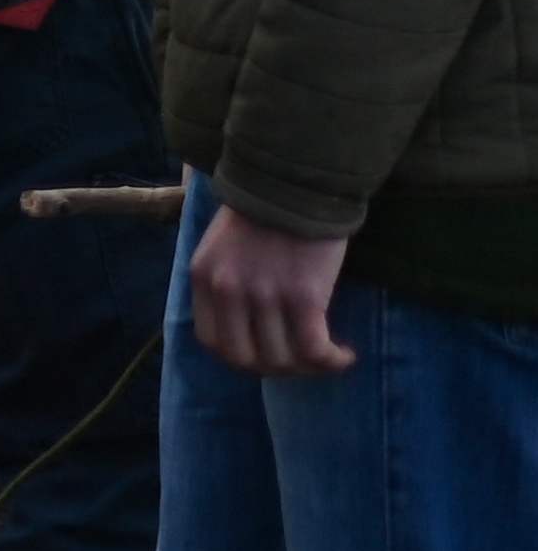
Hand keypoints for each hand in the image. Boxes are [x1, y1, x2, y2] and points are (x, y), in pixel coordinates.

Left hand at [190, 197, 355, 375]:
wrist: (298, 181)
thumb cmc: (267, 212)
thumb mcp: (224, 246)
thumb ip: (226, 282)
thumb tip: (246, 326)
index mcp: (204, 278)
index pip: (212, 342)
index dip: (241, 359)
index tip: (267, 357)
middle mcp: (228, 290)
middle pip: (245, 358)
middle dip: (275, 370)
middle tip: (301, 363)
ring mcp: (263, 294)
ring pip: (281, 359)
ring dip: (308, 368)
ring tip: (327, 358)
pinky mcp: (303, 295)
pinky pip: (313, 349)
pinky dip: (330, 361)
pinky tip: (345, 356)